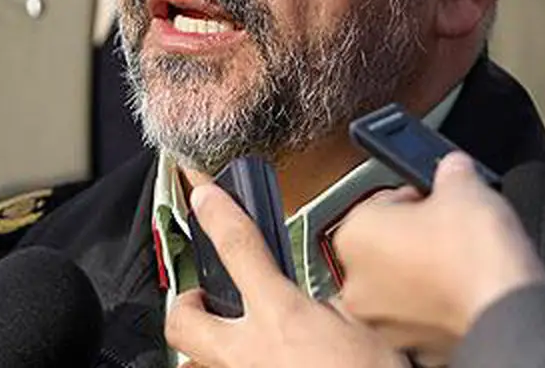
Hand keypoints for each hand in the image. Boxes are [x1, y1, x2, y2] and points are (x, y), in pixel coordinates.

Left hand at [164, 183, 405, 367]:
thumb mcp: (361, 327)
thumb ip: (330, 307)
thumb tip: (319, 303)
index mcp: (282, 317)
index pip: (237, 247)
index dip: (217, 213)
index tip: (204, 194)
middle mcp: (249, 352)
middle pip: (183, 319)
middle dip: (186, 301)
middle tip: (203, 291)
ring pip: (197, 356)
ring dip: (210, 340)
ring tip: (235, 331)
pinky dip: (237, 362)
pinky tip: (265, 359)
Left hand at [331, 153, 544, 363]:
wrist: (510, 311)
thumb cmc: (476, 254)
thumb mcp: (464, 184)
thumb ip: (449, 170)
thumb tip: (454, 168)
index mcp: (353, 237)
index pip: (378, 203)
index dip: (414, 197)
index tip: (435, 200)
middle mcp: (356, 284)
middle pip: (384, 247)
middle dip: (415, 236)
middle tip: (450, 229)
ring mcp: (382, 323)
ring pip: (399, 285)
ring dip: (423, 273)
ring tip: (460, 261)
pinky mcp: (413, 348)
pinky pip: (419, 316)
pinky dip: (437, 305)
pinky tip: (462, 290)